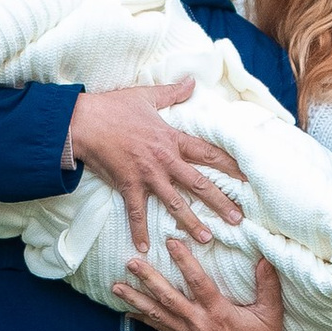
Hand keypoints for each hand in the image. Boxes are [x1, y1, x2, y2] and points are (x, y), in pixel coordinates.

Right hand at [67, 82, 243, 254]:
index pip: (207, 153)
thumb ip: (172, 92)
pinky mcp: (128, 185)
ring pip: (175, 203)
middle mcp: (164, 159)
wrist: (83, 121)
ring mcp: (147, 175)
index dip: (230, 165)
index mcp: (172, 138)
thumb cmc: (113, 107)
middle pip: (199, 183)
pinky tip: (144, 249)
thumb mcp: (146, 96)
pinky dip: (139, 232)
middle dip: (221, 202)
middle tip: (238, 218)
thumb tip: (192, 81)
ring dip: (191, 222)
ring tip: (207, 238)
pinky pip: (136, 213)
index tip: (248, 178)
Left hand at [115, 247, 290, 330]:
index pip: (199, 283)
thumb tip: (265, 256)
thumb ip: (268, 285)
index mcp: (219, 313)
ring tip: (116, 286)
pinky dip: (143, 320)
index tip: (171, 242)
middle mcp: (199, 323)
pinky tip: (127, 312)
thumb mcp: (271, 314)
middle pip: (168, 298)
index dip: (184, 262)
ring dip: (136, 300)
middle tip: (130, 263)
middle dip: (148, 280)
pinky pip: (160, 329)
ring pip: (158, 314)